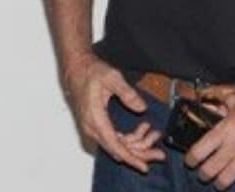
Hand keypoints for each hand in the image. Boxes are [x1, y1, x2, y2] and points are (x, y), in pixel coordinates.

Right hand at [62, 55, 164, 172]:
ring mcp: (93, 128)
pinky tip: (143, 129)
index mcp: (95, 118)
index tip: (143, 165)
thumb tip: (142, 108)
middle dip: (139, 152)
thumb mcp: (112, 77)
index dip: (130, 156)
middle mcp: (92, 127)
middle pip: (117, 149)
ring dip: (136, 144)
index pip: (114, 144)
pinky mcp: (97, 126)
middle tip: (158, 150)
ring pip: (116, 146)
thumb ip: (127, 93)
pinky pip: (114, 139)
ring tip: (153, 134)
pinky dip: (129, 138)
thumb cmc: (91, 72)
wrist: (77, 69)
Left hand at [185, 87, 234, 189]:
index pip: (199, 152)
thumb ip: (218, 100)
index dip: (191, 159)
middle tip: (203, 172)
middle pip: (209, 171)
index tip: (190, 161)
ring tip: (219, 178)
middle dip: (203, 174)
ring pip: (226, 181)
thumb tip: (203, 99)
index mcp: (225, 129)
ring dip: (220, 181)